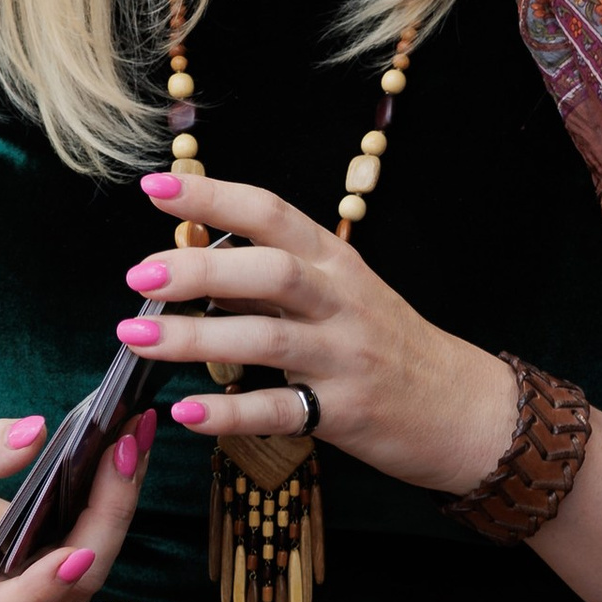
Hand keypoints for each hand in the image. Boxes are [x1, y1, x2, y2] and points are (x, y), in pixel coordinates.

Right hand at [0, 408, 154, 601]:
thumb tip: (35, 433)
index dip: (39, 592)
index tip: (74, 555)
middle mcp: (13, 600)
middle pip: (74, 580)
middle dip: (109, 512)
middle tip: (125, 446)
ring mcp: (46, 589)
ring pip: (100, 558)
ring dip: (125, 496)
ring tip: (136, 432)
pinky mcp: (68, 565)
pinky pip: (104, 535)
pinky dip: (121, 489)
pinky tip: (131, 440)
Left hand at [115, 169, 517, 496]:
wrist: (463, 407)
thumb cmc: (388, 344)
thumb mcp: (341, 293)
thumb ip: (276, 276)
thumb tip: (190, 258)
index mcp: (335, 262)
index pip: (272, 214)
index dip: (213, 197)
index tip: (155, 188)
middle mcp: (342, 302)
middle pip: (269, 271)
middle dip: (200, 270)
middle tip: (139, 277)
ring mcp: (346, 358)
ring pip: (268, 339)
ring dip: (196, 339)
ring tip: (137, 339)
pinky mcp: (346, 413)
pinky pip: (280, 411)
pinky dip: (228, 413)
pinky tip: (184, 413)